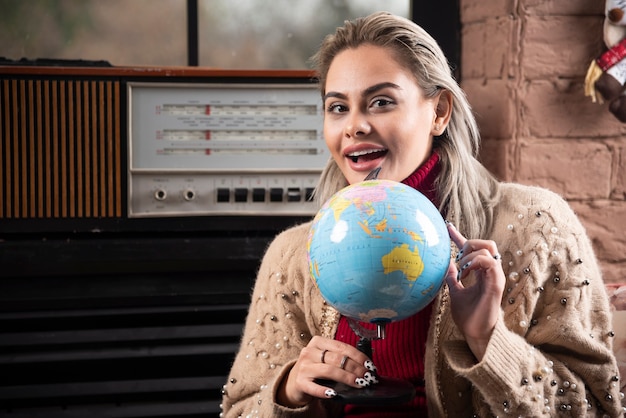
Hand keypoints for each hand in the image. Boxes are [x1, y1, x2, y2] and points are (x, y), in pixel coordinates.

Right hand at [276, 336, 377, 406]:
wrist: (295, 381)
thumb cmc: (316, 368)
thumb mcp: (326, 357)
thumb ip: (341, 357)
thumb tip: (366, 365)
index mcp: (318, 342)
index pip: (342, 347)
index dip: (358, 356)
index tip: (370, 365)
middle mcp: (309, 351)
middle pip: (337, 359)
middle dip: (356, 368)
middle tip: (367, 377)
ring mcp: (304, 367)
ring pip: (329, 371)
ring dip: (347, 378)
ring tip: (359, 383)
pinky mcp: (300, 382)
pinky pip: (314, 387)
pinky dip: (325, 391)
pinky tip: (335, 394)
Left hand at [444, 222, 505, 360]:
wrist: (475, 333)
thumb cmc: (468, 315)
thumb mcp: (455, 292)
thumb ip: (452, 278)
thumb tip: (445, 264)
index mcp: (480, 272)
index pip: (472, 249)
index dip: (459, 237)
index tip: (447, 227)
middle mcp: (489, 272)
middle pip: (486, 243)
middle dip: (469, 243)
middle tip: (457, 258)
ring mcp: (494, 276)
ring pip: (489, 248)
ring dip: (471, 253)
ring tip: (461, 267)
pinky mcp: (496, 284)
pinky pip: (490, 262)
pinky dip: (476, 261)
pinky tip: (465, 271)